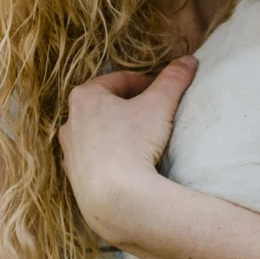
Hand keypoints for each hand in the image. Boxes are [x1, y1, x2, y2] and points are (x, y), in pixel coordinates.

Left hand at [57, 56, 197, 244]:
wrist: (116, 198)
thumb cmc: (133, 143)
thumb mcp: (160, 104)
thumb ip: (174, 79)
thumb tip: (189, 60)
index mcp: (85, 97)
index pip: (119, 80)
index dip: (145, 82)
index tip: (163, 90)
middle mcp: (70, 122)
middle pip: (106, 106)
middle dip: (129, 107)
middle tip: (154, 113)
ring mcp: (70, 152)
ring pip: (97, 134)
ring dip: (118, 133)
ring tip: (142, 141)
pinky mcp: (75, 178)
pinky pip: (95, 160)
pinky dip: (110, 158)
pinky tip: (128, 165)